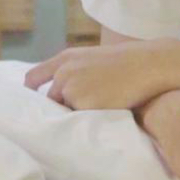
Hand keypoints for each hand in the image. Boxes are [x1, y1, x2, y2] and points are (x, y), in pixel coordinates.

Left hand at [24, 41, 179, 109]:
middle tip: (82, 111)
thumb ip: (74, 71)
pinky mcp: (84, 105)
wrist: (149, 64)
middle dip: (63, 107)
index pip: (33, 78)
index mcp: (64, 59)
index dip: (30, 92)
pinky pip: (81, 120)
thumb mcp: (93, 58)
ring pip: (67, 111)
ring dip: (77, 114)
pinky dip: (90, 120)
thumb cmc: (126, 62)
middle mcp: (63, 73)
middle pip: (52, 100)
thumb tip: (62, 91)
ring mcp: (72, 90)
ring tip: (101, 108)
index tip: (32, 102)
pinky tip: (107, 111)